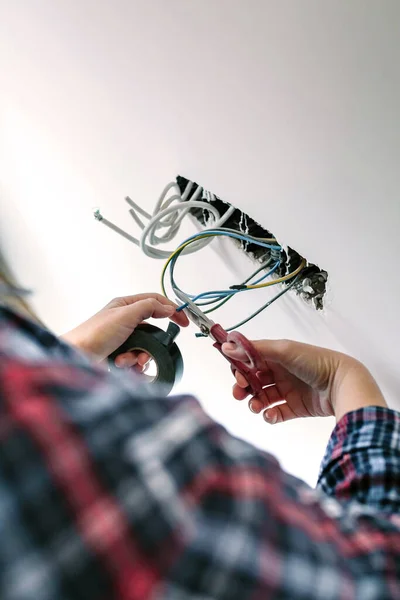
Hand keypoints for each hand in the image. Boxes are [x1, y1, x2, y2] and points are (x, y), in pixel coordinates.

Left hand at [63, 294, 188, 362]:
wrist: (76, 358)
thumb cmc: (94, 334)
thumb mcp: (125, 314)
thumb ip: (149, 307)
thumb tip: (168, 307)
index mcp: (125, 305)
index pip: (156, 302)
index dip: (171, 310)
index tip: (183, 322)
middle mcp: (124, 321)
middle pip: (153, 330)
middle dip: (152, 344)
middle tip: (148, 351)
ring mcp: (122, 339)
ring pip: (145, 348)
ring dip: (139, 357)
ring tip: (126, 360)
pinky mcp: (119, 355)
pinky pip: (136, 361)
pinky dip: (132, 366)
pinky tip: (122, 366)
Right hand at [222, 339, 386, 423]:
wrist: (341, 384)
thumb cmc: (315, 362)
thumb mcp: (283, 350)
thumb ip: (254, 350)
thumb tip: (227, 346)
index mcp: (276, 356)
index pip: (250, 360)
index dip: (240, 368)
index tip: (236, 375)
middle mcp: (280, 372)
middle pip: (253, 380)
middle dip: (243, 387)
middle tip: (239, 393)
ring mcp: (288, 391)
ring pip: (262, 398)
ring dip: (254, 403)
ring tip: (256, 407)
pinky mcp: (295, 408)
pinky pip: (276, 413)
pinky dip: (269, 416)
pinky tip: (271, 415)